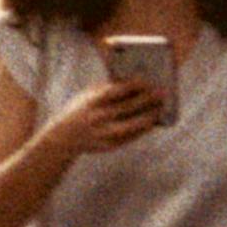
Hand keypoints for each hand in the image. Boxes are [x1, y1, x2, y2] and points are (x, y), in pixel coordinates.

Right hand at [41, 78, 164, 155]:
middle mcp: (98, 118)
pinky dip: (142, 130)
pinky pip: (129, 138)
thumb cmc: (81, 110)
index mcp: (92, 103)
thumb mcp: (87, 96)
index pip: (116, 91)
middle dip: (146, 100)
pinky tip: (152, 122)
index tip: (148, 80)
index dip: (133, 86)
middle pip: (127, 108)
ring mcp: (103, 134)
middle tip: (162, 92)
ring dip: (148, 117)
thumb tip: (132, 81)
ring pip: (131, 125)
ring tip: (160, 109)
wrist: (63, 138)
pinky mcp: (108, 146)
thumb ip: (106, 88)